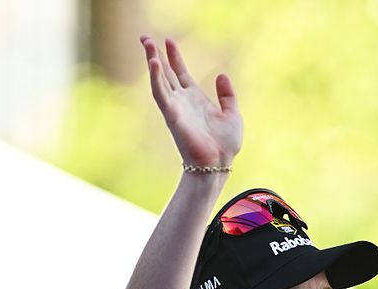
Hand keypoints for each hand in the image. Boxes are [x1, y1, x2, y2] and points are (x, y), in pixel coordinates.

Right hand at [141, 36, 242, 167]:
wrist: (218, 162)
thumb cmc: (225, 144)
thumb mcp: (232, 114)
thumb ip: (227, 95)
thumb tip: (222, 74)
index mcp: (195, 99)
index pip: (180, 74)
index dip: (174, 57)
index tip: (168, 41)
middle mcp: (182, 101)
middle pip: (165, 73)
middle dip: (155, 55)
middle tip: (145, 37)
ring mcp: (175, 107)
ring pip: (159, 79)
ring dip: (152, 61)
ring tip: (147, 43)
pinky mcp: (171, 115)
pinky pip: (161, 93)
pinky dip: (156, 78)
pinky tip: (154, 63)